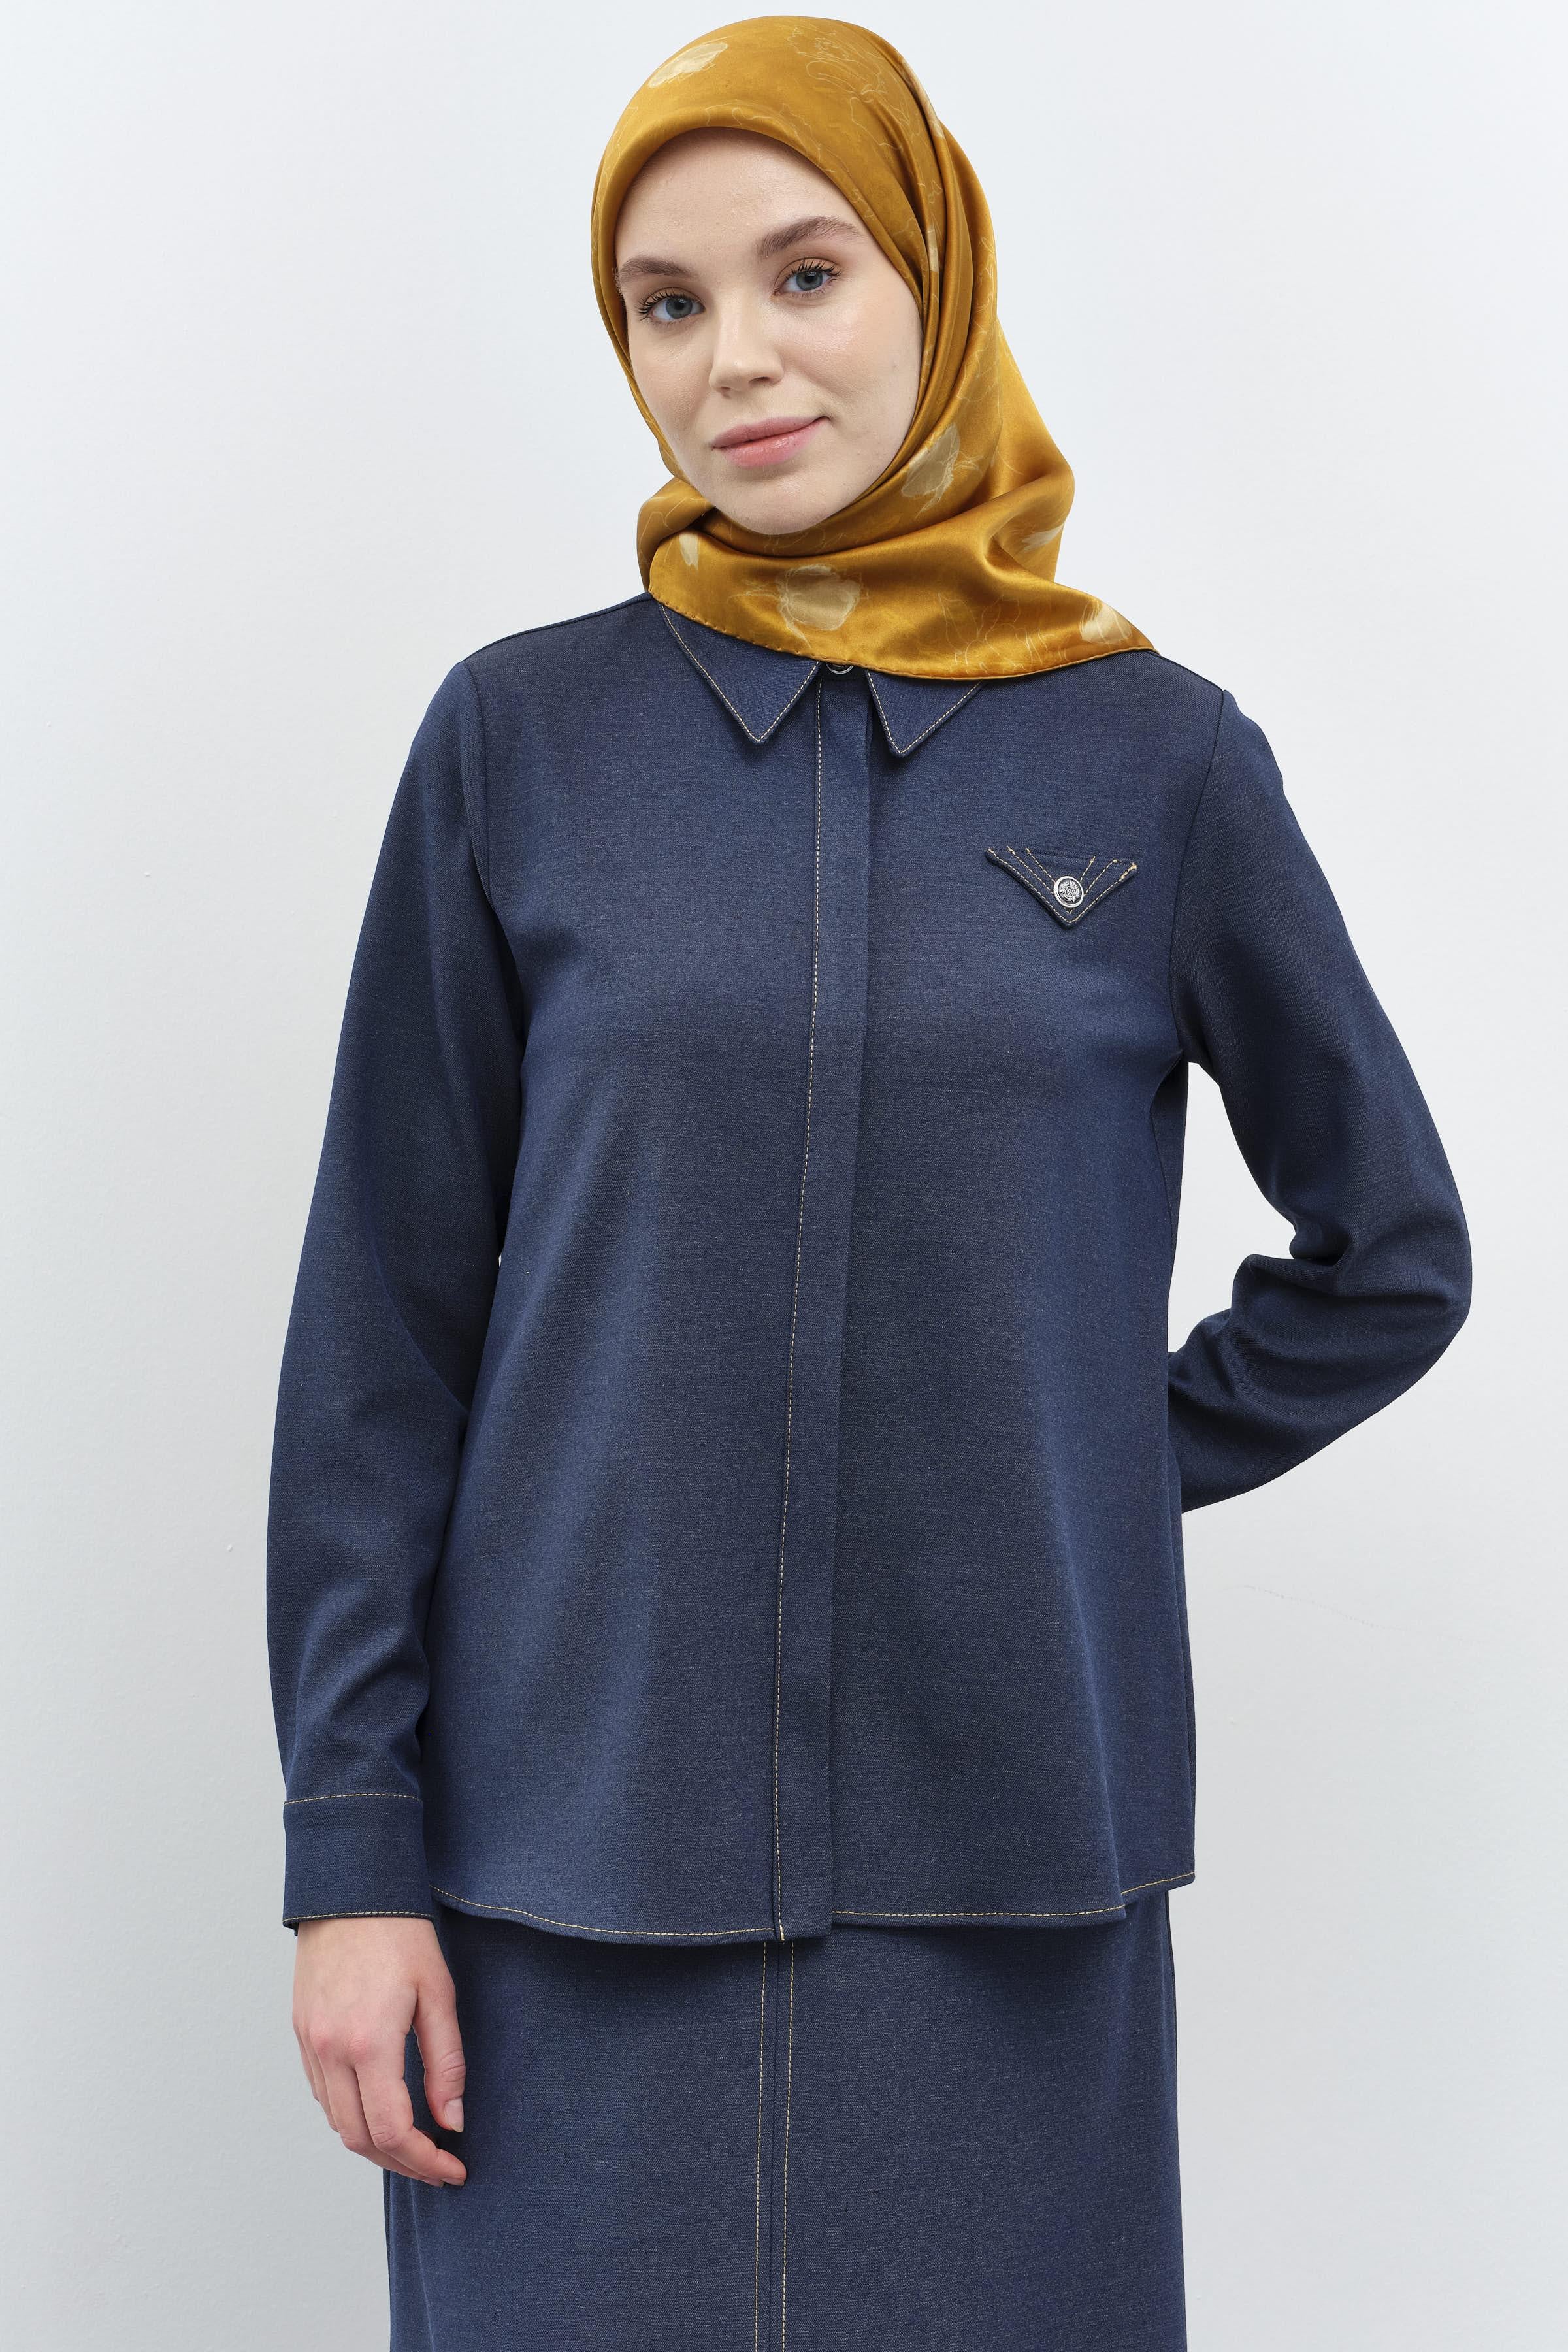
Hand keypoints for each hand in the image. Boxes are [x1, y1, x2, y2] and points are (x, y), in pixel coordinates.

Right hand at [292, 1916, 467, 2185]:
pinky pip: (323, 2095)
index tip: (454, 2169)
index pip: (393, 2131)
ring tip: (414, 2144)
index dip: (425, 2162)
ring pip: (337, 2122)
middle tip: (438, 2166)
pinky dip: (351, 2115)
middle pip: (360, 2139)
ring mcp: (309, 2044)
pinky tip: (379, 2108)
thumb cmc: (400, 1933)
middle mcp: (330, 2051)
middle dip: (402, 2163)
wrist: (349, 1890)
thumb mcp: (438, 1992)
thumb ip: (446, 2063)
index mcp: (368, 2043)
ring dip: (374, 2144)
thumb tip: (452, 2121)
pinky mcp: (300, 2034)